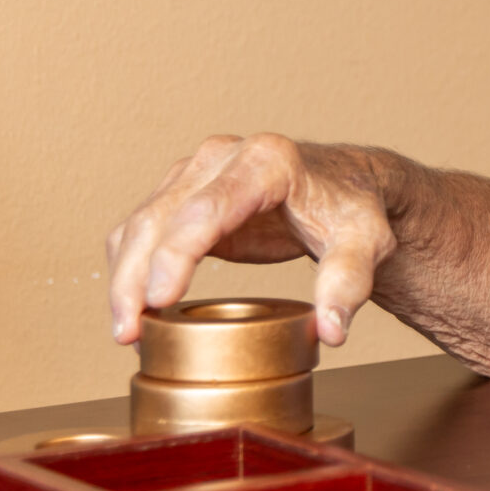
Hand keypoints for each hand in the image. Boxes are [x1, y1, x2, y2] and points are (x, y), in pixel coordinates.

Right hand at [104, 136, 395, 347]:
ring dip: (124, 278)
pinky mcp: (183, 194)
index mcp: (267, 161)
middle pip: (160, 217)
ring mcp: (197, 172)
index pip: (207, 209)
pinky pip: (141, 230)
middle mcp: (223, 157)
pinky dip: (129, 269)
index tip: (160, 300)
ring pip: (141, 224)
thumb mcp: (366, 243)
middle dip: (136, 277)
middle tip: (132, 333)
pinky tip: (133, 309)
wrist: (347, 187)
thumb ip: (348, 283)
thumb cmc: (352, 209)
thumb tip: (331, 330)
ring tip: (128, 331)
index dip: (176, 255)